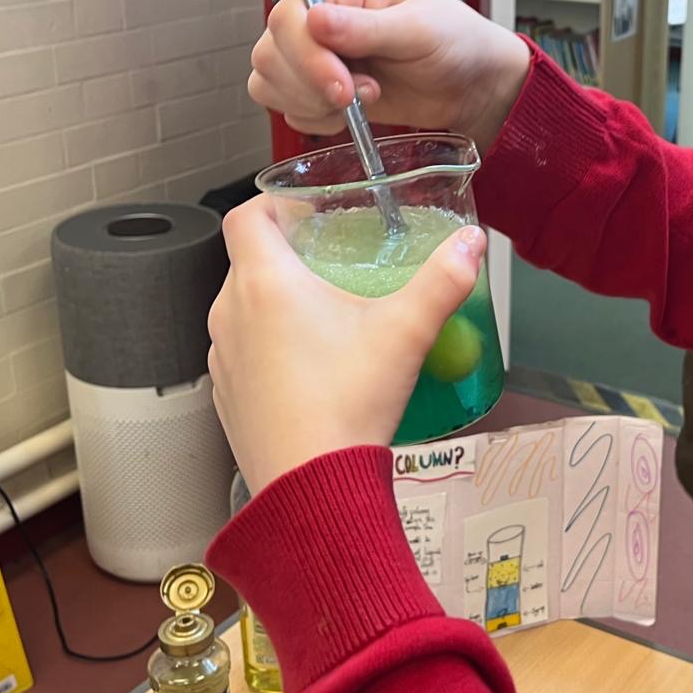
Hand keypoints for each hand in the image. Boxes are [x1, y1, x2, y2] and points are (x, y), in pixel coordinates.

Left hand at [207, 194, 485, 493]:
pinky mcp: (227, 396)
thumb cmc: (348, 404)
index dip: (272, 204)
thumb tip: (471, 243)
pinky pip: (242, 353)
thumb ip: (443, 280)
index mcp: (265, 282)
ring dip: (274, 304)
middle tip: (332, 263)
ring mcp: (222, 358)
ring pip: (241, 309)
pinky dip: (268, 348)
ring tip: (324, 318)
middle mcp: (230, 313)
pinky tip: (310, 369)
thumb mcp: (406, 333)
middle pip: (247, 261)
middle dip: (287, 256)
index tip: (305, 213)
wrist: (311, 488)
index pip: (244, 216)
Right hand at [249, 0, 531, 152]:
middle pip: (272, 51)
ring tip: (363, 101)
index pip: (291, 16)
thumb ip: (368, 28)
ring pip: (270, 80)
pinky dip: (312, 119)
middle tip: (365, 95)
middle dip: (313, 86)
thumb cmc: (454, 42)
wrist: (470, 84)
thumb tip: (316, 20)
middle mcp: (314, 12)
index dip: (308, 57)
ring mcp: (309, 51)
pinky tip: (348, 116)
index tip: (342, 87)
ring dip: (311, 103)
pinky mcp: (312, 85)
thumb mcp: (420, 30)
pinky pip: (284, 107)